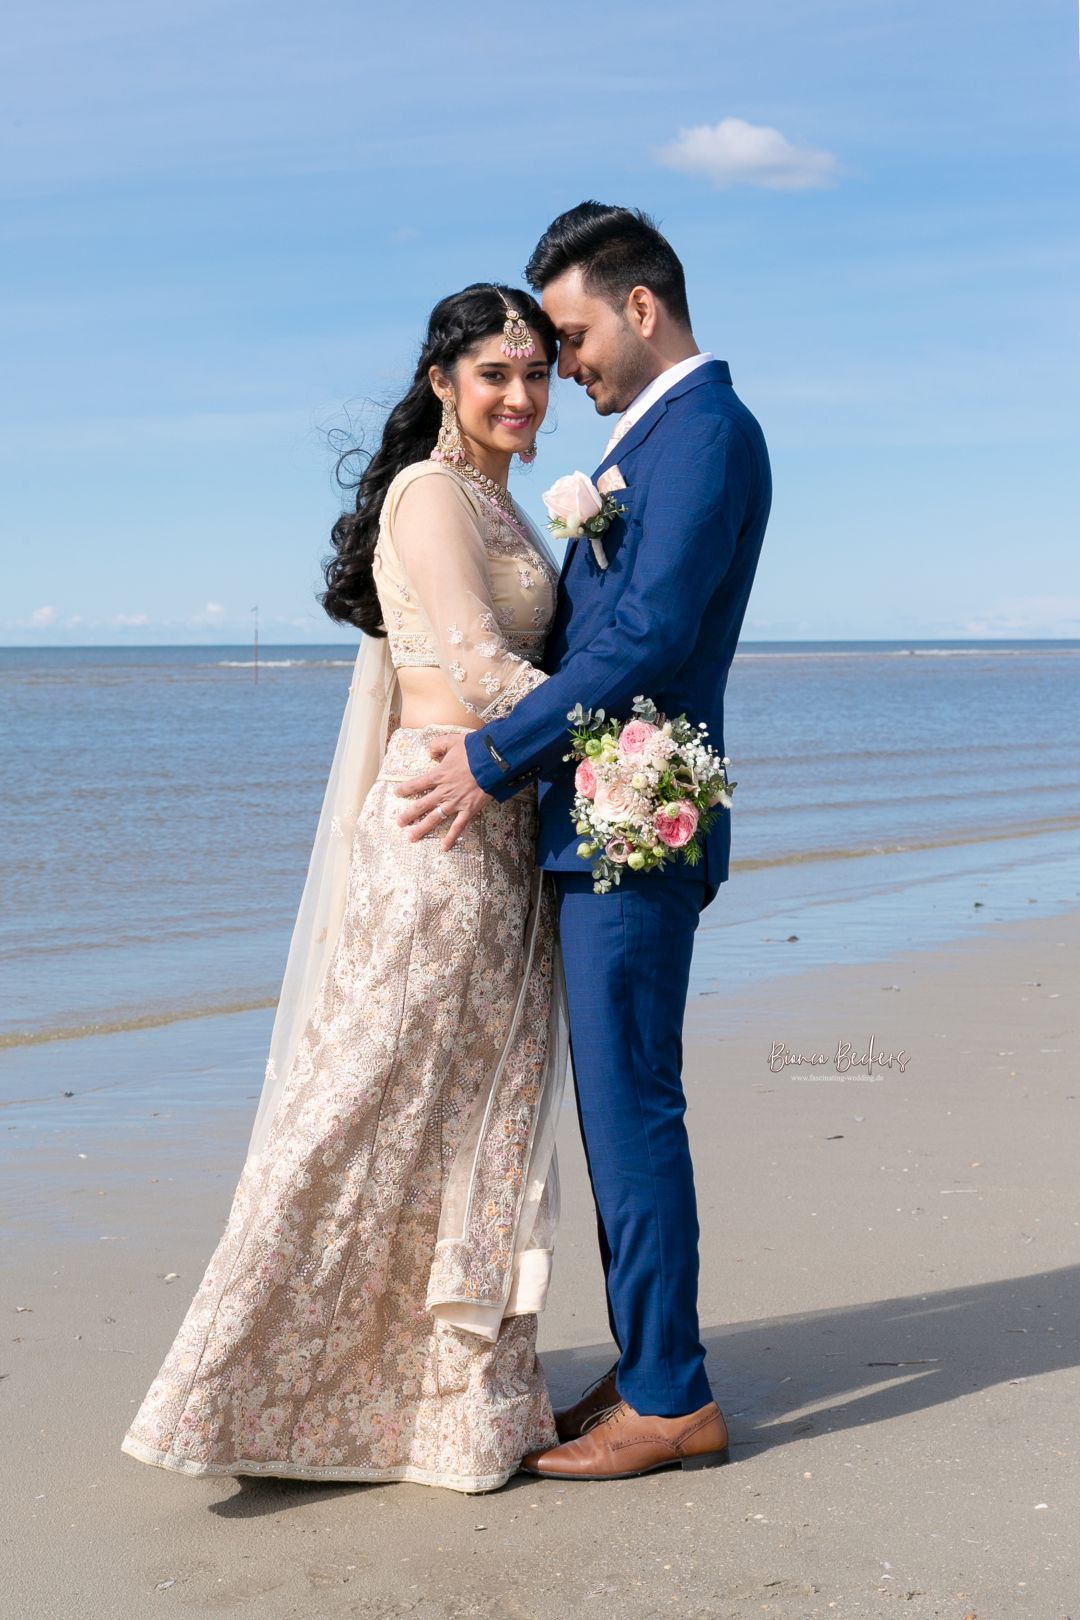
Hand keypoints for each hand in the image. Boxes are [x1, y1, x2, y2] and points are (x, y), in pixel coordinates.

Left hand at [395, 734, 491, 850]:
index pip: (417, 784)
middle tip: (399, 823)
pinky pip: (458, 826)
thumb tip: (429, 751)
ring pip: (435, 818)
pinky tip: (443, 847)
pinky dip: (451, 837)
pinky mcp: (469, 810)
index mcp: (439, 775)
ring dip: (422, 828)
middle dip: (409, 815)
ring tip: (411, 837)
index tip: (396, 793)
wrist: (493, 761)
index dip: (405, 789)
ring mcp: (456, 802)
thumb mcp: (453, 741)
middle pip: (422, 805)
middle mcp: (444, 791)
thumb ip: (438, 745)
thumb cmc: (474, 750)